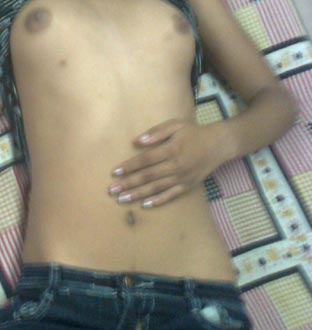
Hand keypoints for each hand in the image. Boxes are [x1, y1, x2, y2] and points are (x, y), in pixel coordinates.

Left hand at [108, 119, 222, 207]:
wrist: (218, 145)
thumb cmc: (193, 132)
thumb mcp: (176, 125)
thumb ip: (156, 132)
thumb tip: (138, 141)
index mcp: (172, 149)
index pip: (146, 160)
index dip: (129, 166)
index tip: (115, 172)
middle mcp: (176, 165)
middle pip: (148, 176)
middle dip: (128, 184)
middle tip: (112, 190)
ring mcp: (182, 177)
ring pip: (156, 188)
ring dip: (138, 194)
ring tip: (122, 199)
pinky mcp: (188, 185)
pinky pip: (171, 196)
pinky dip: (158, 201)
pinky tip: (144, 205)